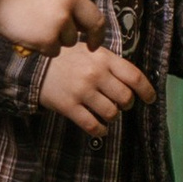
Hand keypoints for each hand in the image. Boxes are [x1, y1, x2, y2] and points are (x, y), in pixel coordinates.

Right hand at [0, 0, 161, 51]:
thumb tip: (87, 18)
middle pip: (95, 23)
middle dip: (93, 37)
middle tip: (90, 44)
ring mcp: (61, 16)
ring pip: (73, 40)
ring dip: (60, 38)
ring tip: (38, 24)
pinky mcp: (49, 36)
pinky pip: (57, 50)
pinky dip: (46, 48)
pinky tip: (31, 34)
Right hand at [39, 44, 155, 138]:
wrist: (32, 65)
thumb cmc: (65, 57)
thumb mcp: (89, 50)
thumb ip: (109, 63)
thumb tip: (132, 81)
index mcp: (103, 58)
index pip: (134, 76)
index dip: (146, 90)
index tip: (150, 99)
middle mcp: (95, 74)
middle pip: (125, 97)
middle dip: (127, 104)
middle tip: (121, 104)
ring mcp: (82, 91)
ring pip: (111, 113)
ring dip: (112, 117)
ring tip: (107, 113)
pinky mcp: (69, 106)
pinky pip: (92, 125)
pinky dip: (100, 131)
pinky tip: (100, 129)